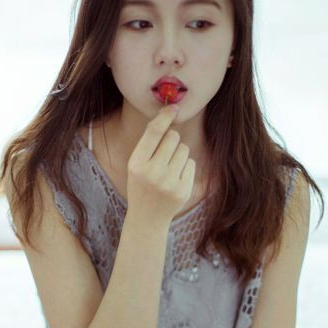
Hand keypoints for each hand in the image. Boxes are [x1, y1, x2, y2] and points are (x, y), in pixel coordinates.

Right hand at [126, 104, 195, 222]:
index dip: (165, 117)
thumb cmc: (142, 185)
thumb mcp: (136, 165)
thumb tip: (170, 115)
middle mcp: (152, 172)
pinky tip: (175, 179)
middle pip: (173, 137)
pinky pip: (191, 164)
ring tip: (168, 170)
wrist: (147, 219)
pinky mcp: (183, 190)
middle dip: (171, 141)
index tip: (174, 108)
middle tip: (164, 155)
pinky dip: (185, 168)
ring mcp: (169, 183)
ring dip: (179, 155)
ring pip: (184, 149)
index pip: (153, 132)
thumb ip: (150, 144)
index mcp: (136, 164)